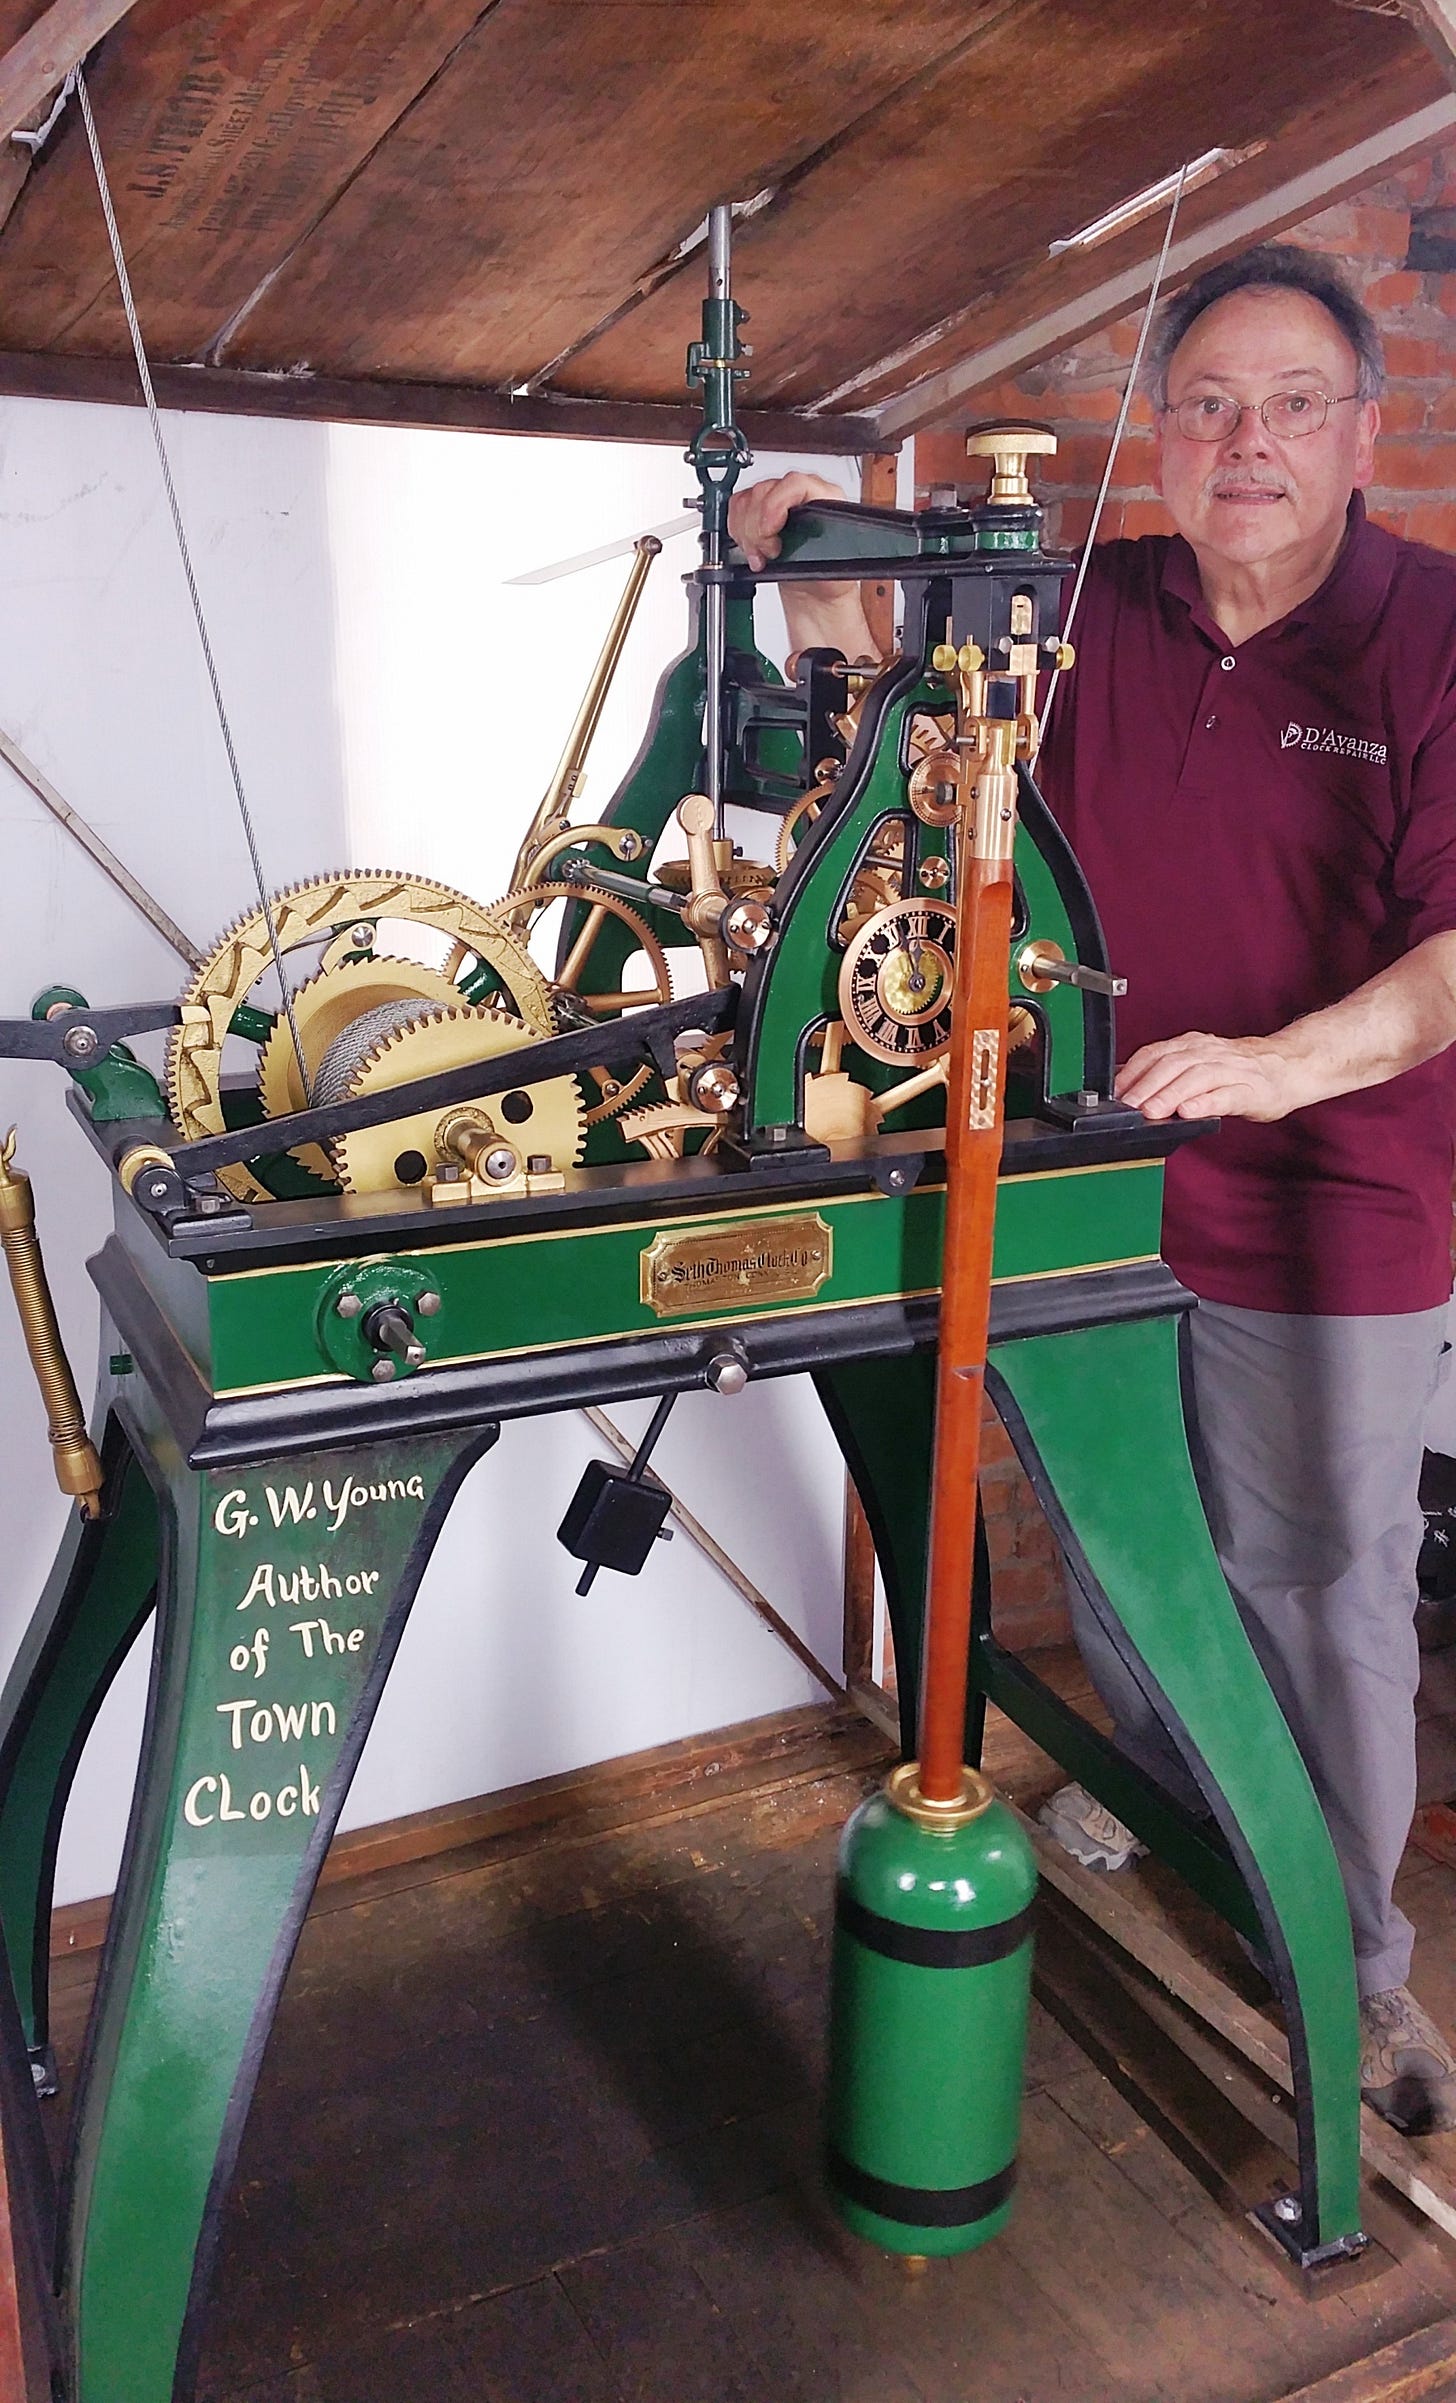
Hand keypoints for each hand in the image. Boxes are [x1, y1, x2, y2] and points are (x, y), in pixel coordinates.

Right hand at [727, 473, 877, 661]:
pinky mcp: (759, 509)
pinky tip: (751, 548)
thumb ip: (820, 550)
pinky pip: (737, 508)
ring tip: (761, 555)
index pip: (794, 484)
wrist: (816, 588)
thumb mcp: (833, 567)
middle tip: (769, 553)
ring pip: (746, 501)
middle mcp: (800, 493)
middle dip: (758, 529)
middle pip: (763, 492)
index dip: (775, 506)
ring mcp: (778, 498)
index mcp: (824, 498)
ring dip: (746, 533)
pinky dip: (737, 531)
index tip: (769, 532)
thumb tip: (806, 543)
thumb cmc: (829, 578)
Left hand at [1116, 1031, 1305, 1122]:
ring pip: (1196, 1078)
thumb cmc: (1238, 1071)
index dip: (1132, 1073)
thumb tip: (1128, 1088)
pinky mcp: (1251, 1090)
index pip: (1155, 1053)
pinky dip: (1206, 1103)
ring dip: (1170, 1095)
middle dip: (1146, 1087)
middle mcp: (1209, 1053)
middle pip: (1172, 1065)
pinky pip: (1226, 1095)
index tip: (1113, 1094)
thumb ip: (1168, 1073)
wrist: (1288, 1067)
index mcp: (1192, 1045)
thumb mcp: (1198, 1064)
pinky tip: (1191, 1112)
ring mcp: (1231, 1070)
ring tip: (1151, 1112)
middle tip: (1127, 1107)